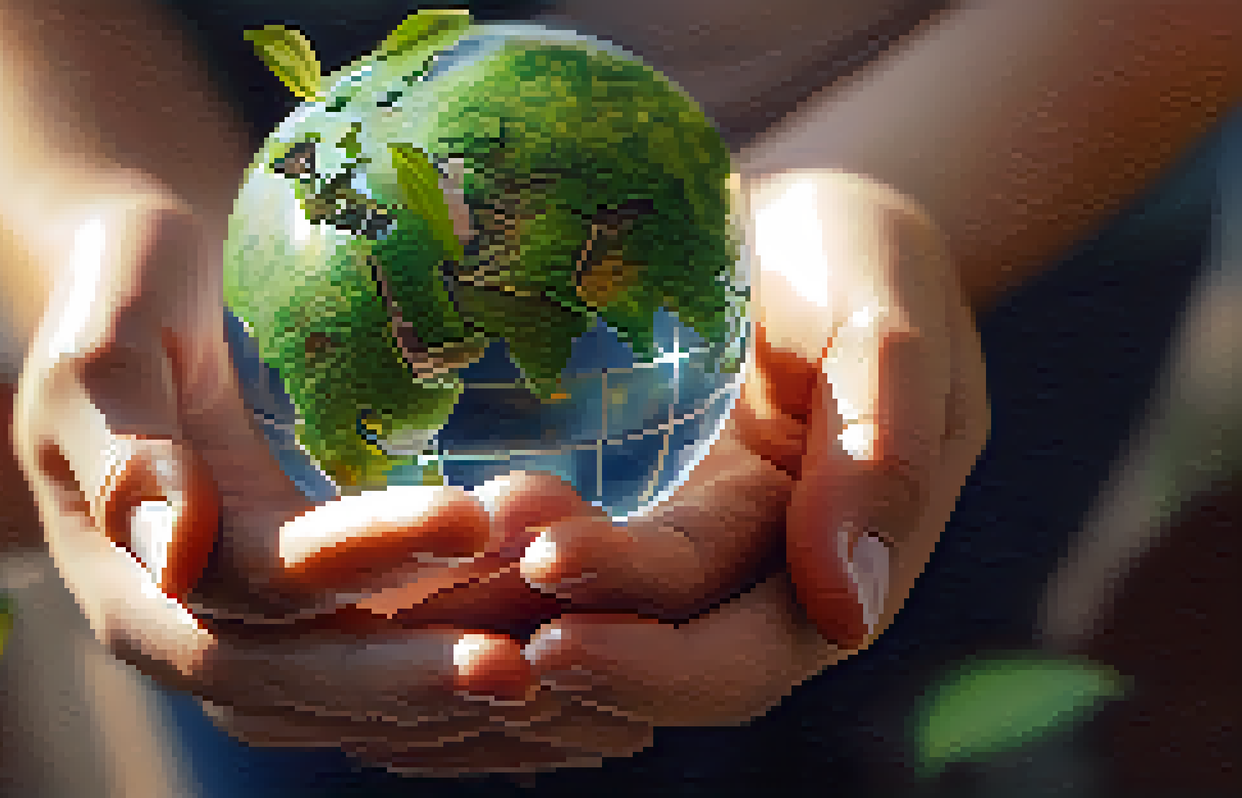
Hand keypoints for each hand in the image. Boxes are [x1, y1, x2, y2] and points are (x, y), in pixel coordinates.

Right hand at [9, 186, 642, 767]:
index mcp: (131, 577)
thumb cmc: (126, 293)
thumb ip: (120, 439)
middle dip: (418, 675)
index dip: (357, 565)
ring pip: (358, 704)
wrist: (157, 302)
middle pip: (309, 680)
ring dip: (456, 702)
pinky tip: (562, 694)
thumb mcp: (104, 342)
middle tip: (530, 663)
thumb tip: (170, 551)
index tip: (469, 520)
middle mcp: (194, 633)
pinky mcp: (314, 632)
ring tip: (567, 676)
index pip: (254, 586)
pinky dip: (465, 702)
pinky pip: (387, 687)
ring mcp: (258, 641)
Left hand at [347, 169, 990, 771]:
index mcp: (826, 565)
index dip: (653, 655)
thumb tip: (847, 614)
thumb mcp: (889, 327)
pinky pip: (553, 561)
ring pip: (590, 621)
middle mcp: (747, 579)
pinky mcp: (621, 505)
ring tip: (423, 565)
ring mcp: (677, 546)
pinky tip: (414, 548)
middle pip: (649, 657)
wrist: (801, 223)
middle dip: (557, 642)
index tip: (554, 599)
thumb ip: (883, 454)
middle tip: (464, 609)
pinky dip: (489, 568)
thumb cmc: (863, 257)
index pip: (742, 654)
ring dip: (508, 616)